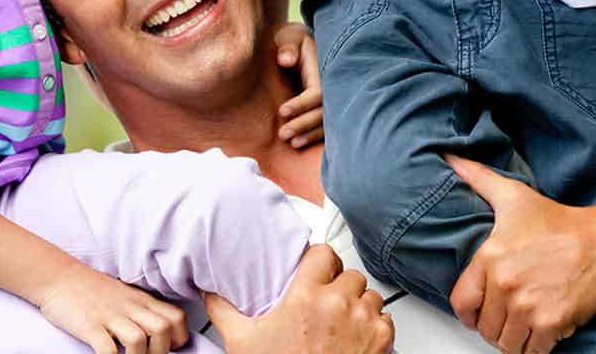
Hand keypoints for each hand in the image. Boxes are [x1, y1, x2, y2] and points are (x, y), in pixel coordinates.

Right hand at [39, 262, 187, 353]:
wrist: (60, 276)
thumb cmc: (91, 289)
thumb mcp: (124, 295)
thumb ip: (140, 310)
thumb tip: (158, 332)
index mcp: (140, 300)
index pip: (175, 317)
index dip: (179, 337)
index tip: (171, 349)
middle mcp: (129, 307)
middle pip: (163, 329)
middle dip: (161, 352)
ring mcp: (109, 316)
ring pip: (138, 340)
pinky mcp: (90, 325)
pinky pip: (107, 349)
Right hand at [205, 244, 393, 353]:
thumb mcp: (243, 343)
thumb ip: (224, 310)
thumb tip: (211, 293)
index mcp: (305, 295)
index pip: (324, 253)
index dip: (321, 263)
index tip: (317, 274)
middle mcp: (337, 302)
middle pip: (349, 274)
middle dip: (340, 288)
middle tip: (328, 306)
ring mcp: (362, 320)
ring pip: (369, 295)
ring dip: (359, 306)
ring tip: (343, 324)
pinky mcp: (381, 340)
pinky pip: (385, 318)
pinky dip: (375, 326)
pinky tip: (358, 338)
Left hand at [274, 22, 323, 147]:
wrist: (302, 42)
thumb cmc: (293, 39)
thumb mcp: (289, 36)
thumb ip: (287, 46)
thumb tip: (285, 60)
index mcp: (323, 68)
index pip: (317, 93)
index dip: (301, 104)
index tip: (282, 111)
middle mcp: (331, 84)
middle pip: (324, 111)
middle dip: (304, 125)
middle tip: (283, 134)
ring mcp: (333, 96)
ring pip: (327, 121)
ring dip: (309, 134)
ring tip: (291, 142)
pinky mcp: (330, 105)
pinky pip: (328, 124)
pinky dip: (315, 135)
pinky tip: (300, 143)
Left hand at [446, 155, 595, 353]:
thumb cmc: (556, 221)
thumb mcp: (511, 195)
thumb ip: (477, 177)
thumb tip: (451, 158)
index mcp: (489, 257)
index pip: (462, 302)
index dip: (467, 311)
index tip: (476, 311)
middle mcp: (505, 284)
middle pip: (484, 327)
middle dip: (493, 325)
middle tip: (504, 316)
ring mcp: (528, 306)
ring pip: (506, 344)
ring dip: (512, 339)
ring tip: (520, 326)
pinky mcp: (553, 324)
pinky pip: (533, 352)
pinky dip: (534, 348)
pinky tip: (539, 333)